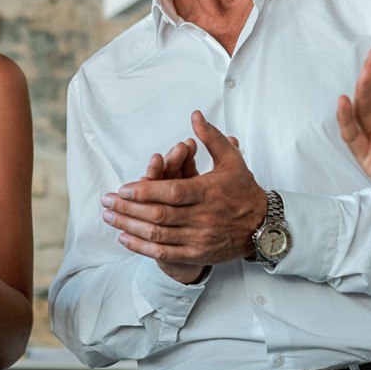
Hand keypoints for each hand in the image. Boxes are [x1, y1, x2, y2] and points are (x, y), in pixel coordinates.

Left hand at [101, 111, 263, 278]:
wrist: (264, 226)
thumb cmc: (244, 190)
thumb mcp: (231, 160)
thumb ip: (211, 138)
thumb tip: (195, 115)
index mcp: (209, 192)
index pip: (172, 193)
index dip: (145, 192)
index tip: (123, 189)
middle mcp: (203, 217)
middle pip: (159, 215)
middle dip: (128, 208)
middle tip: (106, 202)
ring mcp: (200, 238)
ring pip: (159, 234)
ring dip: (130, 226)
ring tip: (109, 217)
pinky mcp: (197, 254)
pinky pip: (165, 252)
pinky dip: (142, 246)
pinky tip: (125, 237)